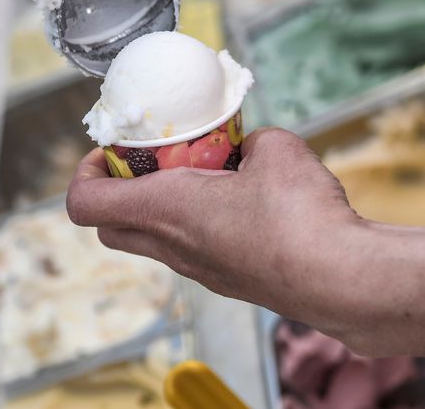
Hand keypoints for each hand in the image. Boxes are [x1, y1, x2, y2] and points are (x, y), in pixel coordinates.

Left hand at [66, 128, 359, 327]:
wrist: (339, 279)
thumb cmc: (299, 214)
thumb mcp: (275, 149)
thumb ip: (251, 143)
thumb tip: (249, 151)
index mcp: (166, 210)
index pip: (85, 203)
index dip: (86, 172)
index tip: (113, 151)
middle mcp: (172, 248)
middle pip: (111, 228)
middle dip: (118, 192)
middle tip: (151, 163)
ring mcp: (199, 271)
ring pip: (152, 242)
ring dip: (161, 209)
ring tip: (203, 178)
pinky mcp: (227, 282)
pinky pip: (192, 252)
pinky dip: (198, 226)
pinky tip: (242, 206)